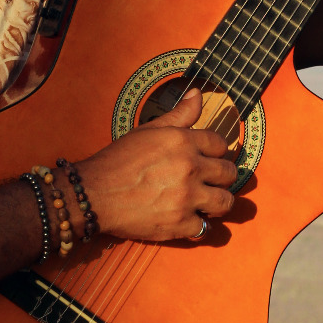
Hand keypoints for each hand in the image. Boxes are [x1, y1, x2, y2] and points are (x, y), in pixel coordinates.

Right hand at [78, 87, 236, 242]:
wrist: (94, 193)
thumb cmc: (117, 160)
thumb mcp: (147, 130)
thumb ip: (178, 114)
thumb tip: (197, 94)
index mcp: (183, 141)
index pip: (220, 144)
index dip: (216, 152)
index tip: (209, 159)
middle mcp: (190, 167)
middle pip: (229, 173)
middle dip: (222, 177)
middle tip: (211, 181)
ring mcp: (187, 197)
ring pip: (225, 203)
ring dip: (218, 202)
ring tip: (205, 202)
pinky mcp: (179, 224)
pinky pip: (205, 229)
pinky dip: (197, 226)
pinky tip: (187, 220)